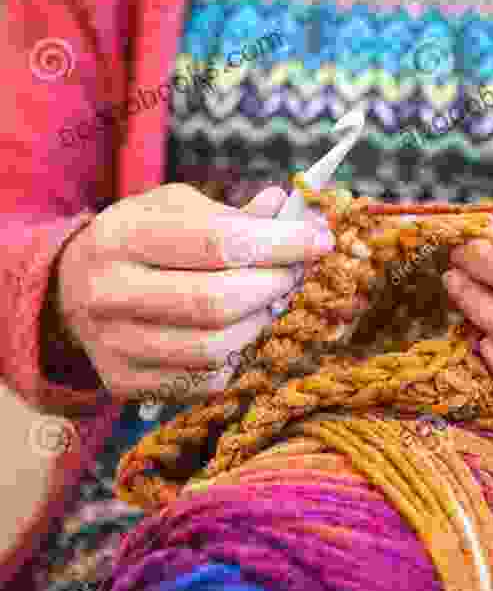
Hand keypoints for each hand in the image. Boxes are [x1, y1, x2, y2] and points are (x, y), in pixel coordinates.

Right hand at [54, 183, 333, 400]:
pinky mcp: (124, 382)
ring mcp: (114, 343)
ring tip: (273, 303)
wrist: (74, 288)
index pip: (218, 242)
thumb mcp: (177, 207)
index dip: (280, 243)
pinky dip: (238, 358)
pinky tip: (244, 332)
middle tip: (299, 274)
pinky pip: (203, 381)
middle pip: (218, 300)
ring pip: (214, 348)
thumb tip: (295, 212)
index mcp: (125, 234)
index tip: (321, 240)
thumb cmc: (142, 238)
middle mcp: (110, 291)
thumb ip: (235, 213)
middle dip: (275, 286)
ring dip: (262, 325)